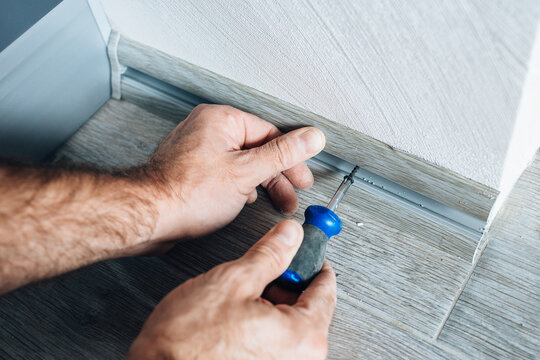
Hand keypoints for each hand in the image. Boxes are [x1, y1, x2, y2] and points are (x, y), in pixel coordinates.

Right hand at [127, 220, 336, 359]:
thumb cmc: (187, 342)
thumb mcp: (234, 281)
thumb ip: (270, 254)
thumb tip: (290, 235)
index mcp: (303, 337)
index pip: (326, 288)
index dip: (312, 260)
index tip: (306, 249)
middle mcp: (300, 359)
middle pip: (308, 306)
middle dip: (287, 282)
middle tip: (265, 269)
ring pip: (290, 323)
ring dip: (272, 301)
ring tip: (242, 295)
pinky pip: (276, 340)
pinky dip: (264, 321)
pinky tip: (238, 314)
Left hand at [144, 104, 325, 240]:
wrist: (147, 216)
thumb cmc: (185, 193)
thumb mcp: (247, 172)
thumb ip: (283, 154)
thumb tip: (312, 138)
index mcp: (221, 120)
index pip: (270, 133)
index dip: (292, 159)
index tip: (302, 177)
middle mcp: (207, 130)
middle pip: (256, 149)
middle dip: (277, 175)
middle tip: (291, 194)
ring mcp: (197, 150)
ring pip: (241, 163)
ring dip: (260, 183)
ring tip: (274, 201)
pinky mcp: (190, 170)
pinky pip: (224, 173)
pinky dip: (239, 187)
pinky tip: (244, 200)